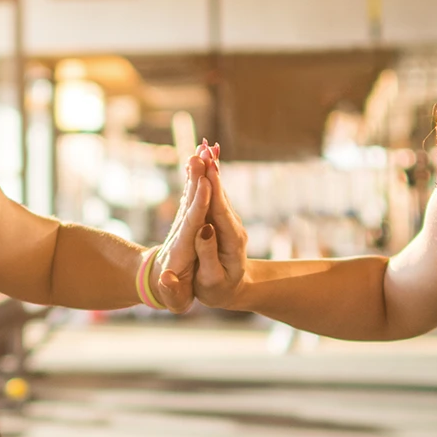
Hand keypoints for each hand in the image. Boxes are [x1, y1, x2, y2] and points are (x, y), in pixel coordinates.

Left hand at [145, 148, 215, 311]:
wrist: (155, 283)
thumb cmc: (170, 294)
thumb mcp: (172, 299)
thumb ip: (170, 290)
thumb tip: (167, 279)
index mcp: (181, 250)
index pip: (191, 225)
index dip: (198, 205)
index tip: (204, 185)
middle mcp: (181, 232)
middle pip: (190, 204)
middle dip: (196, 180)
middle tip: (201, 156)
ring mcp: (183, 224)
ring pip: (191, 195)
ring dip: (197, 173)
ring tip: (203, 149)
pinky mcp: (187, 220)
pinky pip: (194, 195)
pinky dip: (198, 177)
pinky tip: (202, 158)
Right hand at [185, 142, 248, 307]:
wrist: (234, 290)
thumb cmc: (219, 290)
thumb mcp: (212, 280)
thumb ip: (208, 254)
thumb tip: (204, 228)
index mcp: (231, 241)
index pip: (221, 212)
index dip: (214, 190)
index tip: (207, 170)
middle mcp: (233, 226)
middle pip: (220, 196)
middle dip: (212, 172)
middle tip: (203, 148)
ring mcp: (228, 221)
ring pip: (218, 192)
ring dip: (210, 169)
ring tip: (202, 147)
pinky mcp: (221, 219)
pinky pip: (213, 196)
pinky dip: (207, 177)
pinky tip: (202, 160)